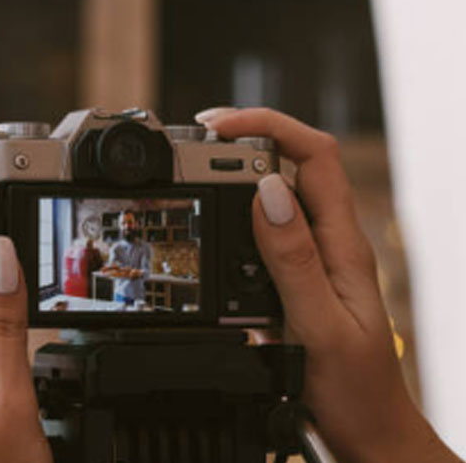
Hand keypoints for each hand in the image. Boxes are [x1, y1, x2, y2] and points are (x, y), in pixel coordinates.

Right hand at [200, 107, 460, 462]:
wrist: (367, 433)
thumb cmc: (355, 390)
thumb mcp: (318, 324)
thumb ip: (293, 258)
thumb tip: (266, 190)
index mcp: (342, 243)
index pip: (314, 156)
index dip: (267, 125)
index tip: (217, 128)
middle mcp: (329, 241)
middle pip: (291, 163)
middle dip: (242, 140)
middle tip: (191, 143)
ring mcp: (313, 257)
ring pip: (274, 194)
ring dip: (233, 173)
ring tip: (191, 172)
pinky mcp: (296, 277)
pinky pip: (265, 230)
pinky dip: (232, 214)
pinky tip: (211, 223)